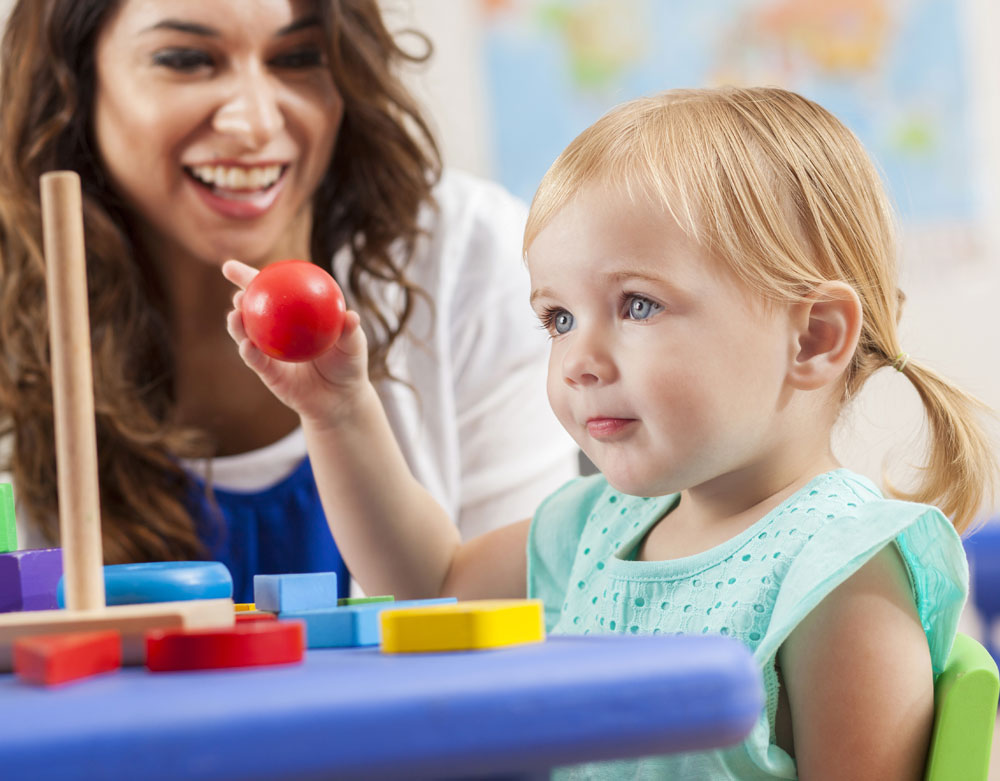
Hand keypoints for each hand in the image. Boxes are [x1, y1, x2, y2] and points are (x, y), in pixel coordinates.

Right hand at [223, 259, 370, 425]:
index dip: (251, 277)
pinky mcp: (268, 373)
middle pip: (253, 308)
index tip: (230, 267)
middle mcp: (277, 330)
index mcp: (294, 315)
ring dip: (237, 324)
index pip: (272, 291)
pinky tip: (246, 345)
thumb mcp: (353, 346)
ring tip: (235, 315)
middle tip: (236, 289)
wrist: (340, 399)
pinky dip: (249, 352)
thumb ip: (350, 332)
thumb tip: (351, 316)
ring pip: (246, 334)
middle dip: (239, 295)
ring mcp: (269, 351)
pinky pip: (256, 361)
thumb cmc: (348, 365)